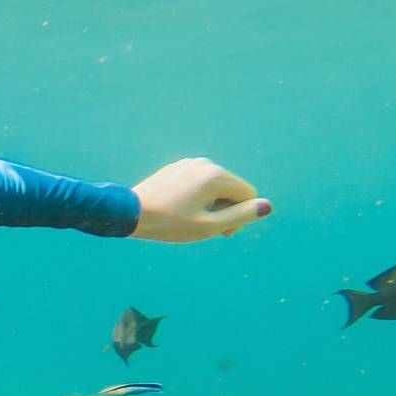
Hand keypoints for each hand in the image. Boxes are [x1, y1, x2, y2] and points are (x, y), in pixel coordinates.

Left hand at [131, 158, 271, 241]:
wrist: (129, 212)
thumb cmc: (169, 223)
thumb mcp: (208, 226)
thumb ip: (241, 216)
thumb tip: (267, 206)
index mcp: (217, 175)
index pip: (248, 195)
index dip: (240, 217)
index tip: (220, 232)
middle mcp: (206, 163)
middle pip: (233, 189)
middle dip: (225, 210)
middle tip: (203, 228)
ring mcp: (190, 163)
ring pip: (216, 186)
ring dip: (211, 204)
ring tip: (189, 218)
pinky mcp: (177, 167)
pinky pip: (199, 183)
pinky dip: (196, 197)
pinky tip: (179, 208)